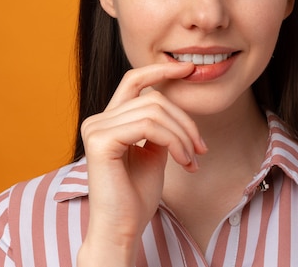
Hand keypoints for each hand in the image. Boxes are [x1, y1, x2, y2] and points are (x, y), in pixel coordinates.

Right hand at [77, 62, 206, 266]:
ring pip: (155, 112)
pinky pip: (149, 127)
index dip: (160, 70)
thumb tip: (174, 108)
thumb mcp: (152, 153)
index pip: (133, 81)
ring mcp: (96, 129)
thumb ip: (158, 128)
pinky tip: (185, 162)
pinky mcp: (100, 141)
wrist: (122, 229)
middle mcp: (97, 120)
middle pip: (153, 99)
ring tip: (193, 160)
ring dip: (183, 135)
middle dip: (185, 121)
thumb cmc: (135, 197)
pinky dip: (175, 142)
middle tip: (201, 149)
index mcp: (107, 121)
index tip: (188, 69)